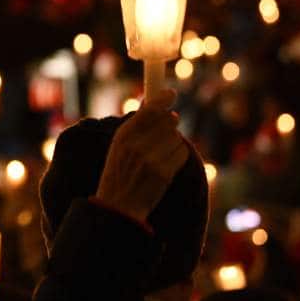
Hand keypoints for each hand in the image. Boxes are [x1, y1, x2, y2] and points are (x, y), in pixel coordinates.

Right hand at [94, 89, 187, 222]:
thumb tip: (157, 105)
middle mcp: (136, 146)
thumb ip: (136, 126)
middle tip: (167, 127)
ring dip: (173, 142)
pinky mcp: (164, 173)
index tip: (171, 94)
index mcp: (122, 136)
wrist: (118, 206)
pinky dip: (178, 156)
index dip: (162, 99)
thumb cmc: (119, 174)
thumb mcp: (119, 147)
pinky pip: (181, 153)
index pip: (149, 110)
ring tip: (160, 154)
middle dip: (170, 123)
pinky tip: (166, 164)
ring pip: (176, 137)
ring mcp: (151, 160)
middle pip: (167, 121)